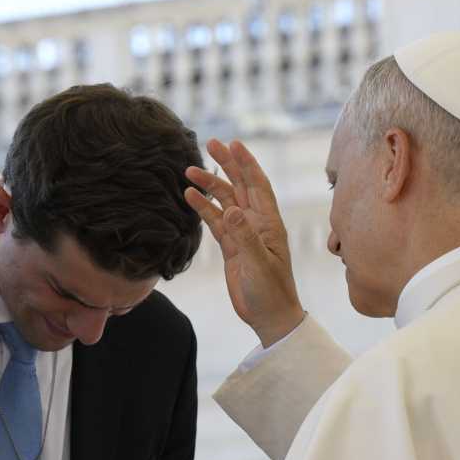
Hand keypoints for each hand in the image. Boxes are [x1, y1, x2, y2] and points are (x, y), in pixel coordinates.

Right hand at [185, 139, 304, 347]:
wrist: (270, 316)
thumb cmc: (271, 293)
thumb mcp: (259, 265)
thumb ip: (245, 237)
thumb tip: (231, 210)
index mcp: (269, 224)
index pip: (258, 185)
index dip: (246, 163)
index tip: (233, 144)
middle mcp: (257, 224)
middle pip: (240, 186)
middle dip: (226, 164)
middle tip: (209, 143)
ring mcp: (243, 234)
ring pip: (225, 201)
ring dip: (209, 185)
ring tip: (188, 170)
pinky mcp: (231, 247)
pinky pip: (215, 221)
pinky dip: (204, 207)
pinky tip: (189, 195)